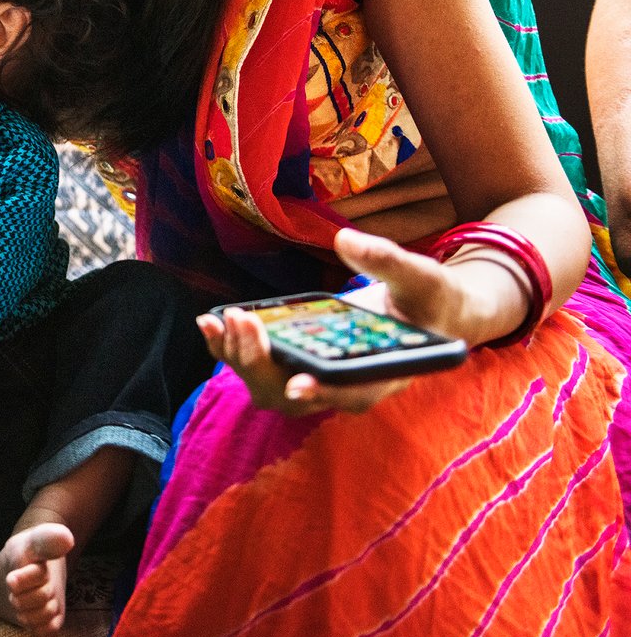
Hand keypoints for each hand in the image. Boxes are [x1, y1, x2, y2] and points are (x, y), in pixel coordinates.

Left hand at [196, 228, 467, 416]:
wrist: (422, 311)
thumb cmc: (426, 299)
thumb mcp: (420, 276)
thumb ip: (386, 260)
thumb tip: (345, 240)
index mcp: (383, 375)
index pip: (351, 393)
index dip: (324, 390)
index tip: (297, 381)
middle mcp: (344, 386)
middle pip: (293, 396)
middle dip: (263, 363)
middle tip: (244, 321)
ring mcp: (316, 377)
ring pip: (268, 386)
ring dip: (239, 357)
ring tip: (218, 319)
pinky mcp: (296, 361)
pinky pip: (257, 365)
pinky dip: (230, 347)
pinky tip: (209, 320)